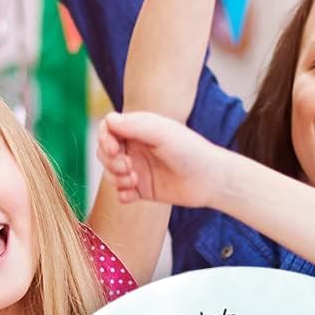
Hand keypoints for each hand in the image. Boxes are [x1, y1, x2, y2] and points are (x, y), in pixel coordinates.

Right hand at [96, 111, 223, 207]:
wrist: (209, 180)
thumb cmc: (189, 150)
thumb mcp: (161, 133)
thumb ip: (134, 126)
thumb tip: (109, 120)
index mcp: (139, 129)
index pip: (108, 129)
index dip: (104, 139)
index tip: (114, 150)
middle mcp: (136, 148)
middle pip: (104, 152)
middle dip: (110, 161)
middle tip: (128, 167)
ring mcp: (138, 169)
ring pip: (110, 173)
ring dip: (116, 178)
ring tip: (134, 181)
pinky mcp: (143, 189)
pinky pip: (121, 192)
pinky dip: (122, 194)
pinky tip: (133, 194)